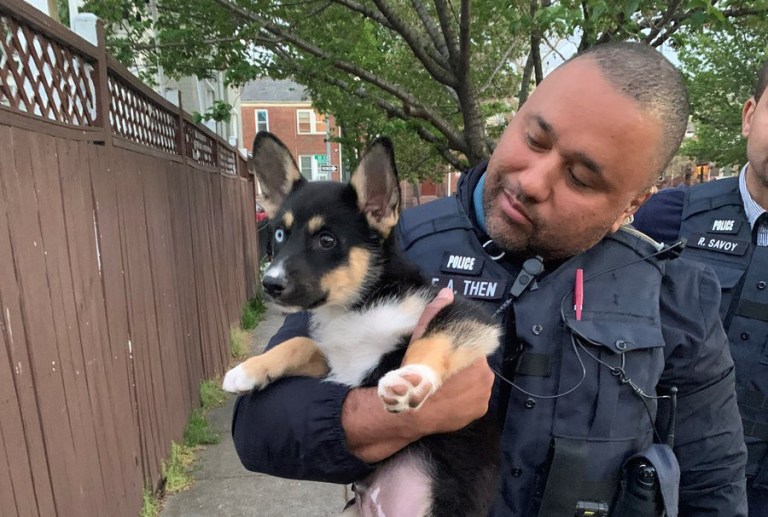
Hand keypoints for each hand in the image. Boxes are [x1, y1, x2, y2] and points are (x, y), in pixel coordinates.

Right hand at [342, 288, 494, 461]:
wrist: (411, 410)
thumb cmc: (417, 374)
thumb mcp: (422, 339)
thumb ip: (435, 314)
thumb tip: (446, 292)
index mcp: (476, 357)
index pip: (472, 349)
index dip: (458, 352)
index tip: (445, 357)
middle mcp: (487, 377)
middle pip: (475, 366)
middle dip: (462, 367)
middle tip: (443, 372)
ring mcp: (484, 396)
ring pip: (476, 383)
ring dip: (465, 383)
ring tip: (446, 387)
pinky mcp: (479, 412)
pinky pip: (474, 400)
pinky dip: (465, 399)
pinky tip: (450, 399)